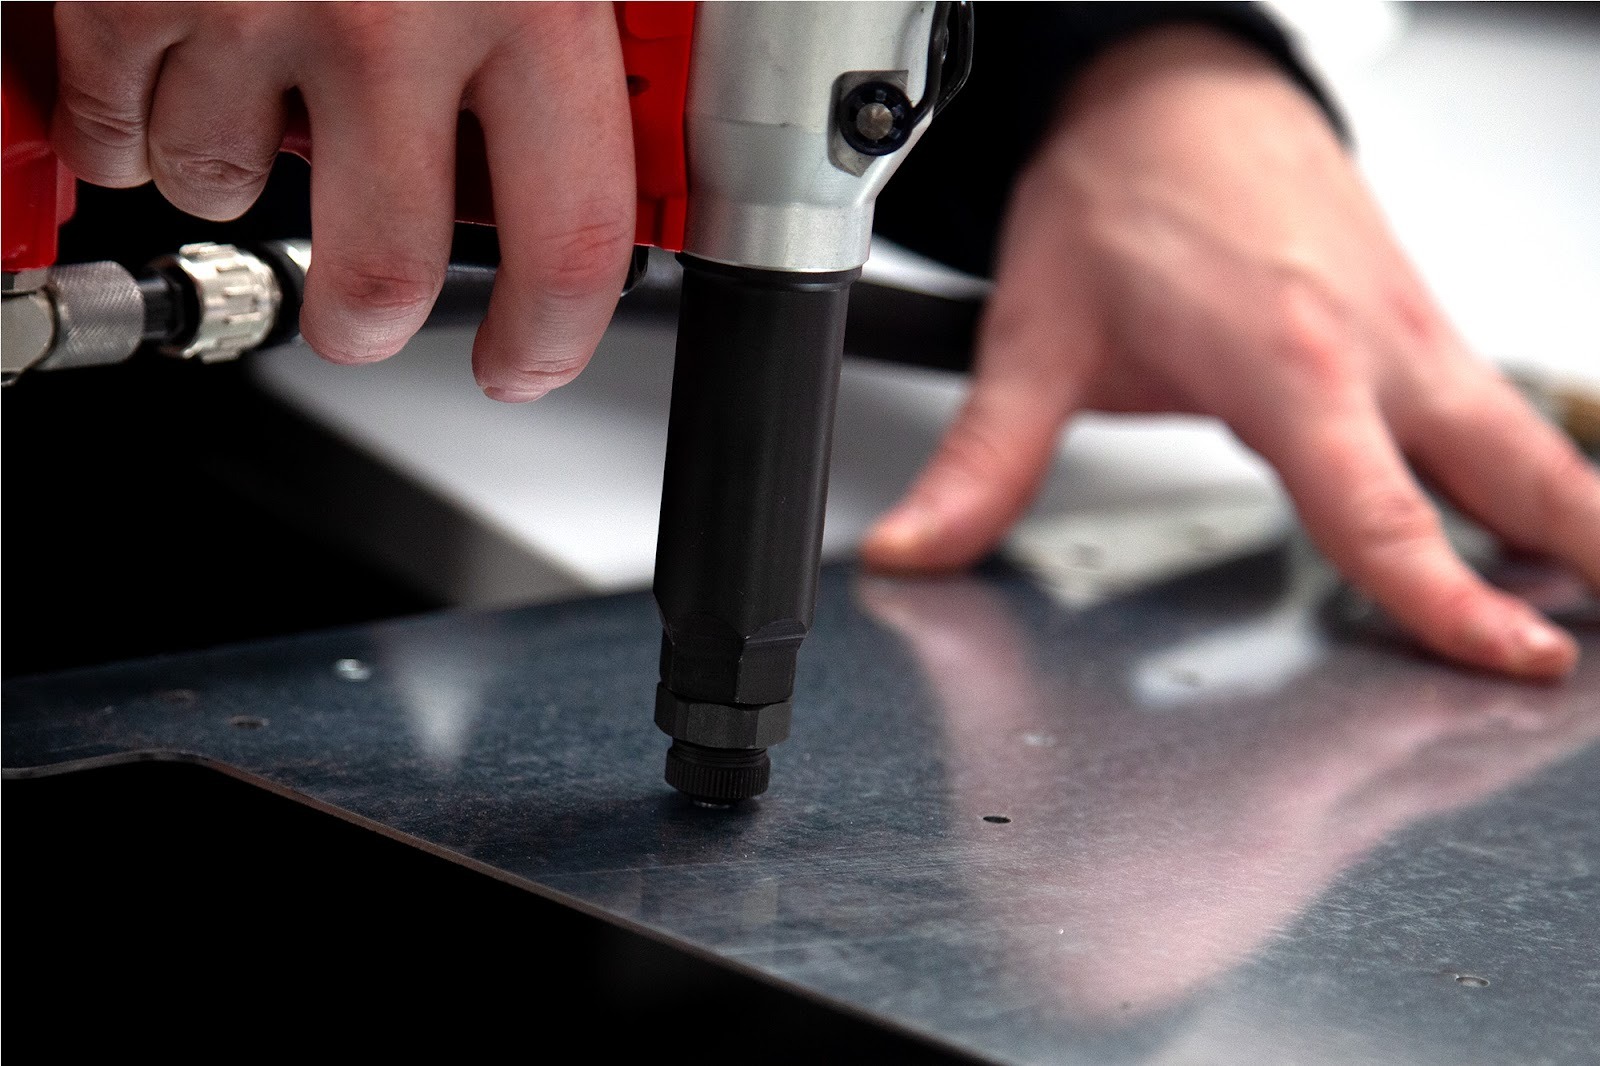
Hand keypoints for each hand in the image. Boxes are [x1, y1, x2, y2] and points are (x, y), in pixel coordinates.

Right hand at [51, 2, 634, 400]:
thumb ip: (576, 9)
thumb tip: (618, 107)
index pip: (570, 234)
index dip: (554, 332)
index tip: (529, 361)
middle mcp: (392, 15)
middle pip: (380, 267)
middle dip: (372, 314)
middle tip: (375, 304)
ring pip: (223, 185)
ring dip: (242, 168)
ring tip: (265, 95)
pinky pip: (115, 118)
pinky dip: (131, 115)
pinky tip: (169, 60)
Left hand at [862, 26, 1599, 679]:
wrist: (1170, 89)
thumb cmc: (1119, 195)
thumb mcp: (1035, 339)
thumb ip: (983, 461)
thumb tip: (915, 549)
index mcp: (1281, 359)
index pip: (1375, 508)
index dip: (1442, 599)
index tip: (1506, 659)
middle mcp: (1369, 345)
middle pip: (1509, 473)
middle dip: (1575, 559)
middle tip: (1587, 649)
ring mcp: (1407, 328)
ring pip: (1522, 439)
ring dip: (1571, 520)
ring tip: (1592, 601)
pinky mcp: (1412, 318)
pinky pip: (1493, 407)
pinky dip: (1531, 473)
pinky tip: (1534, 522)